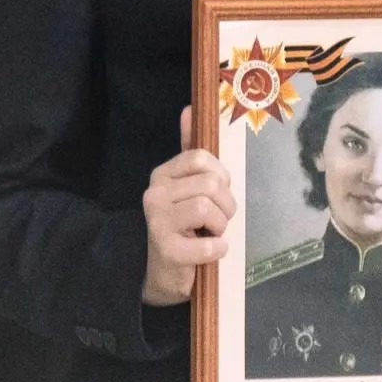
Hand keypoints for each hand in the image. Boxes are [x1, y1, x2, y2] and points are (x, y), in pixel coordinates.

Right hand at [142, 106, 234, 306]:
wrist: (161, 273)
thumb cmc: (182, 225)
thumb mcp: (187, 185)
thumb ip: (190, 148)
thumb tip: (191, 108)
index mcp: (163, 175)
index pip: (202, 157)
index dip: (220, 175)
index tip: (217, 192)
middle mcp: (155, 194)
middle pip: (211, 183)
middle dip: (226, 204)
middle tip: (216, 220)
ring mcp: (158, 221)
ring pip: (208, 208)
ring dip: (221, 226)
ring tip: (211, 234)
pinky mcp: (167, 250)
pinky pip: (209, 243)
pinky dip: (217, 249)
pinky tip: (210, 252)